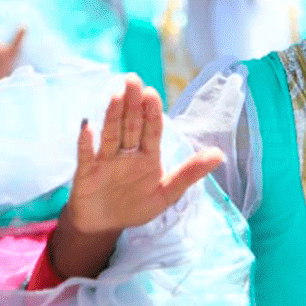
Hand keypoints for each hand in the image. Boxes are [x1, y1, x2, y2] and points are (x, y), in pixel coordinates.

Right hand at [48, 75, 223, 278]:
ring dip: (112, 115)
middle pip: (130, 125)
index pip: (152, 129)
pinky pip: (86, 155)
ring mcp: (105, 160)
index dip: (152, 112)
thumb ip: (189, 174)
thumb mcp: (166, 194)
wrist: (103, 225)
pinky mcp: (86, 172)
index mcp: (148, 155)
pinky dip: (86, 142)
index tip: (152, 93)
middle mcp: (127, 153)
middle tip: (133, 79)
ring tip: (116, 94)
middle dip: (132, 103)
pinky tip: (87, 125)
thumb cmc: (135, 206)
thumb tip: (219, 154)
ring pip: (111, 134)